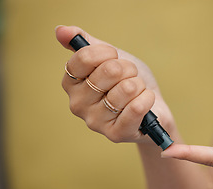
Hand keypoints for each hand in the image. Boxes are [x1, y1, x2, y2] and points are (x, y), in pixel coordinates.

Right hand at [56, 26, 173, 142]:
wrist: (151, 105)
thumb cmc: (127, 80)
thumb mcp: (109, 57)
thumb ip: (86, 43)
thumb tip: (60, 30)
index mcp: (71, 83)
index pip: (85, 58)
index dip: (108, 53)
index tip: (115, 57)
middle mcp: (77, 104)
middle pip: (109, 71)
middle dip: (128, 69)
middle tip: (129, 77)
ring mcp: (95, 121)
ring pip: (126, 89)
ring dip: (139, 85)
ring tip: (136, 92)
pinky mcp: (114, 134)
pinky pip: (136, 108)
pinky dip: (147, 99)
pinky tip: (145, 101)